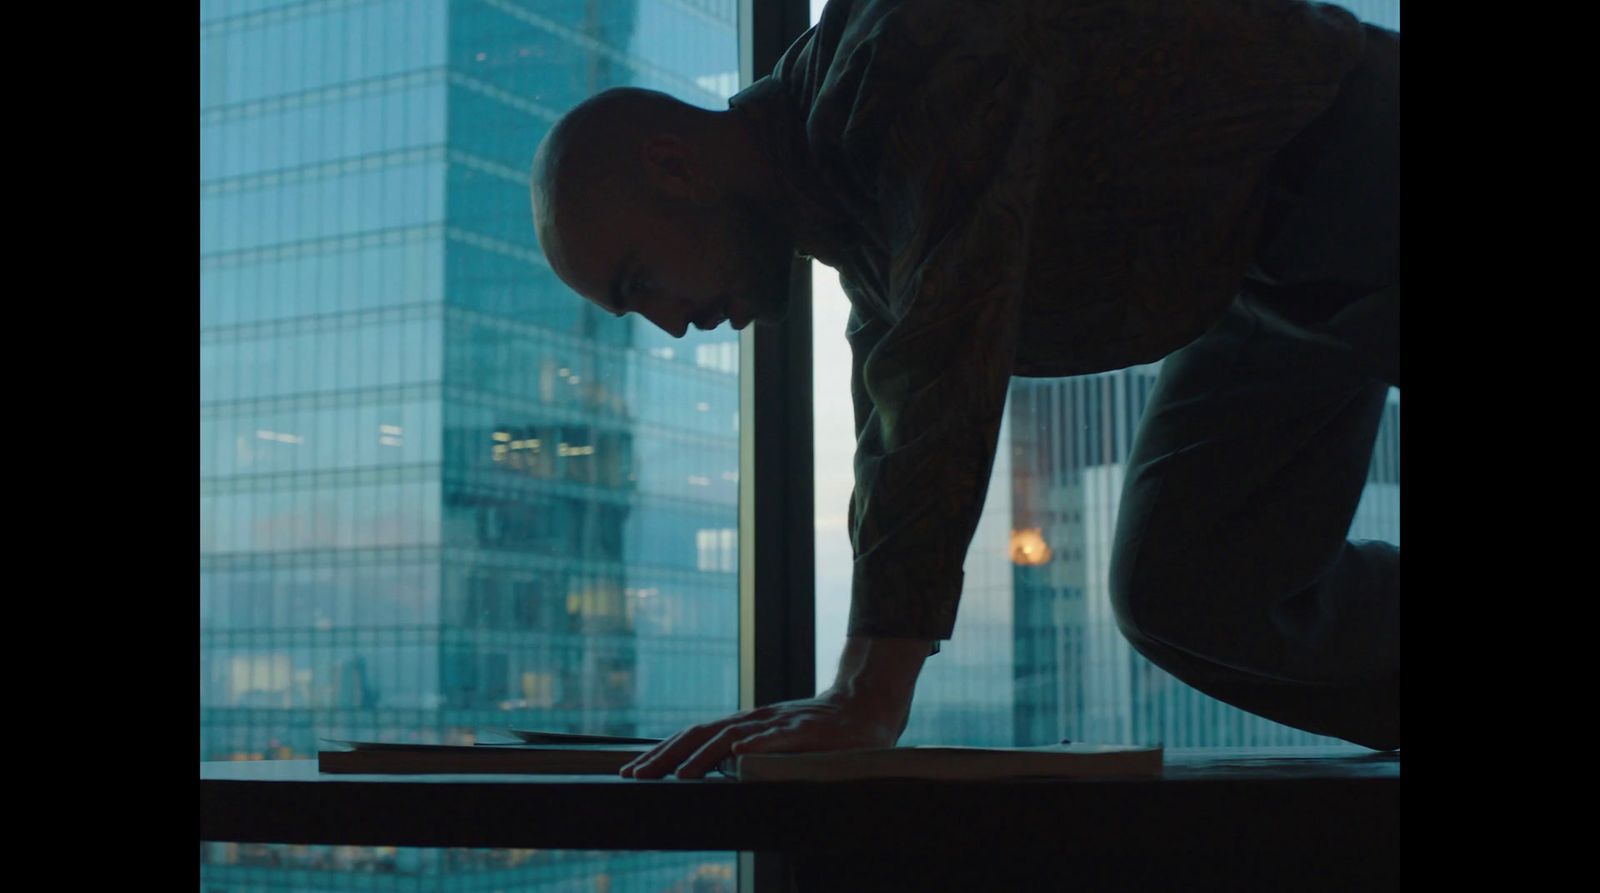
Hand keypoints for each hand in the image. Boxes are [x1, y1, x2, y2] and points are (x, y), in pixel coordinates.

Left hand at [619, 685, 910, 779]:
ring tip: (678, 774)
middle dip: (665, 756)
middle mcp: (755, 720)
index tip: (633, 770)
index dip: (662, 752)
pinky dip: (757, 746)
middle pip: (701, 734)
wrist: (865, 705)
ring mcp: (780, 724)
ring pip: (732, 736)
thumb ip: (750, 753)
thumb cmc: (821, 731)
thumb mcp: (777, 741)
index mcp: (745, 725)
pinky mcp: (808, 731)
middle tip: (634, 775)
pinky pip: (779, 738)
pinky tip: (739, 756)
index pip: (694, 735)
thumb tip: (717, 770)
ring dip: (702, 757)